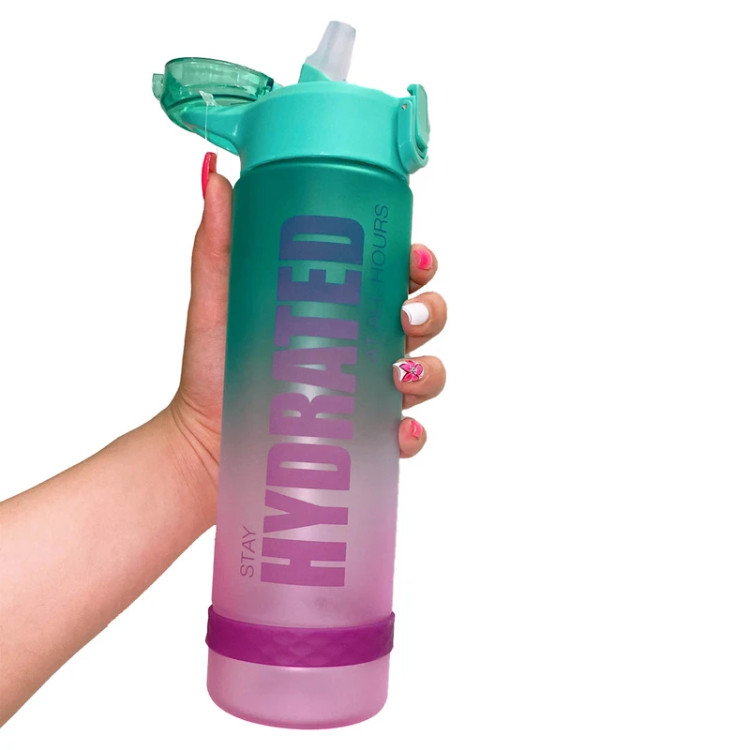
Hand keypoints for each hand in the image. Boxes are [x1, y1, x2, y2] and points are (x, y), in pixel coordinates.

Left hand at [167, 160, 446, 515]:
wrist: (203, 441)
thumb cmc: (214, 369)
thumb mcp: (219, 301)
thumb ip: (220, 243)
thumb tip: (215, 176)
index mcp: (342, 307)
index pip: (393, 275)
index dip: (417, 262)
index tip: (413, 256)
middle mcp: (363, 346)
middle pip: (423, 319)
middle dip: (431, 310)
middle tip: (406, 314)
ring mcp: (370, 393)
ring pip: (428, 373)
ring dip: (430, 369)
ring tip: (399, 372)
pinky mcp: (366, 437)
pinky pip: (408, 434)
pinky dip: (413, 432)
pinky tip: (398, 429)